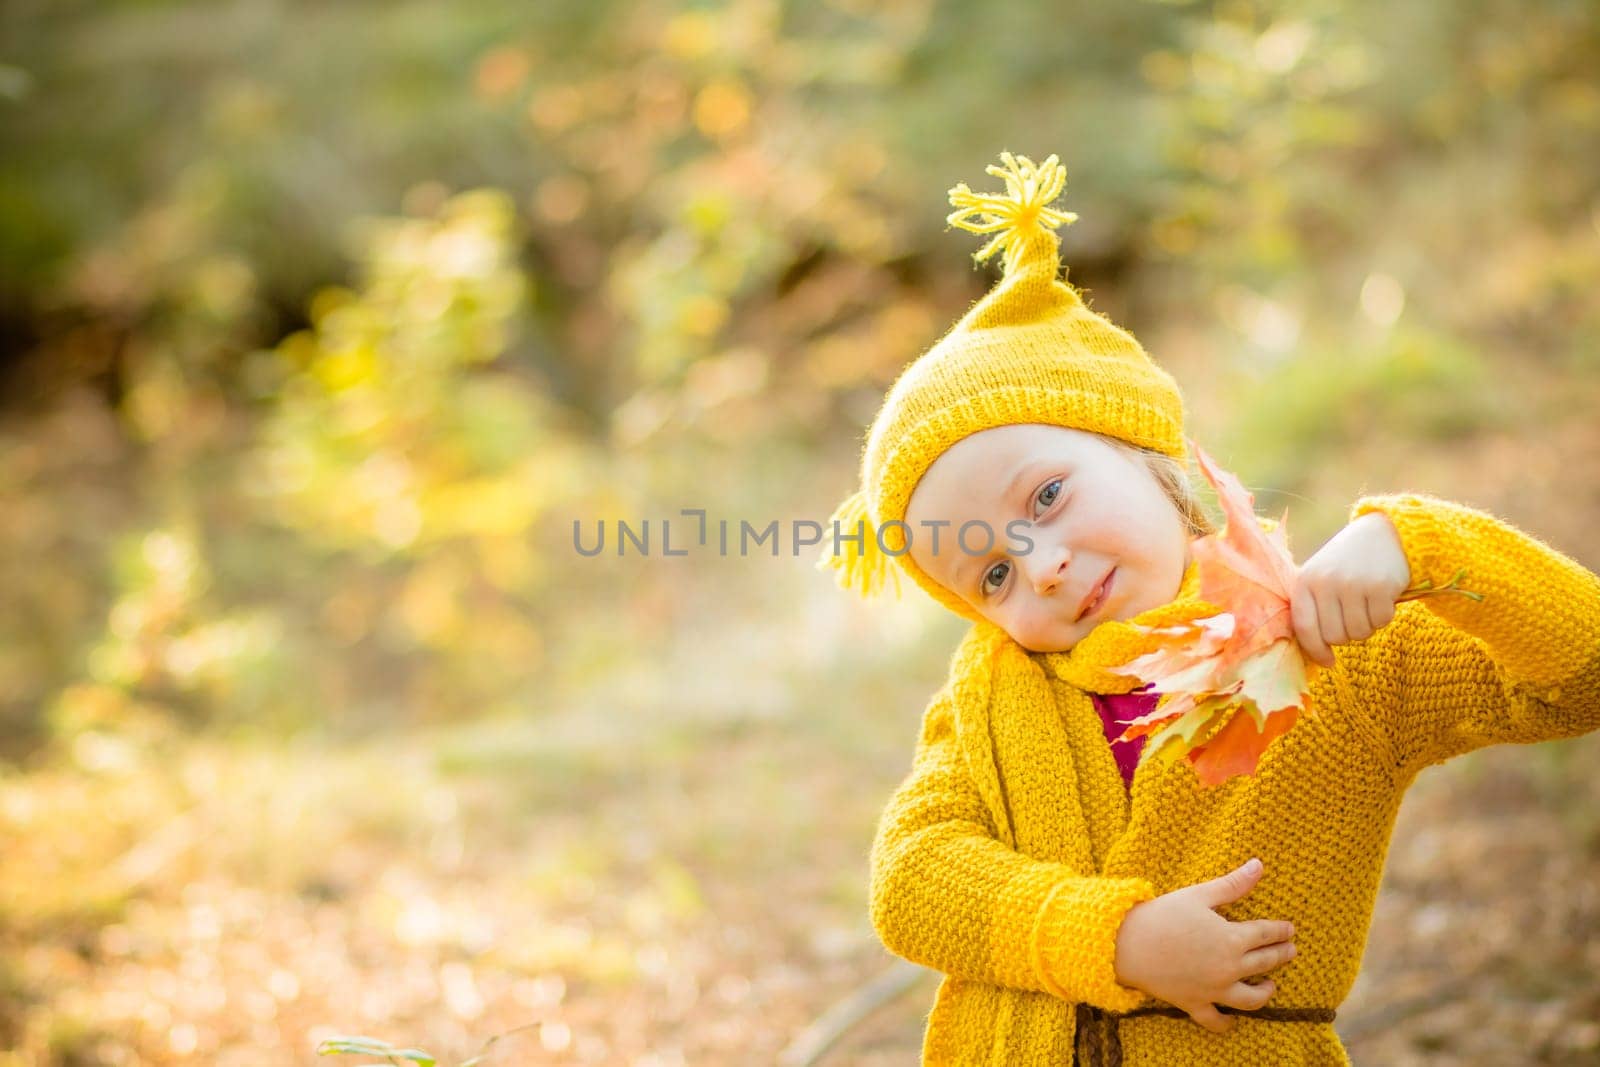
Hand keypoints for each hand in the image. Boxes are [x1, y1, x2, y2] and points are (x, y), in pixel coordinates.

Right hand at [1112, 858, 1297, 1033]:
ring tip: (1272, 985)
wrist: (1127, 944)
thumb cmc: (1162, 915)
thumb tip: (1258, 865)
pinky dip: (1227, 1024)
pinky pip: (1216, 1021)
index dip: (1280, 931)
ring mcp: (1214, 990)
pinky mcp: (1195, 1004)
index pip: (1266, 934)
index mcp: (1232, 939)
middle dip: (1281, 955)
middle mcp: (1229, 968)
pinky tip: (1233, 1022)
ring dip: (1266, 992)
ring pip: (1251, 999)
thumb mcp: (1199, 895)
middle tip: (1291, 950)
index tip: (1290, 929)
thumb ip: (1233, 884)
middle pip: (1264, 963)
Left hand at [1291, 511, 1410, 668]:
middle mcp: (1326, 582)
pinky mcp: (1380, 586)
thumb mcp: (1320, 577)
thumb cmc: (1346, 564)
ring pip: (1359, 633)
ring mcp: (1353, 583)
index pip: (1304, 628)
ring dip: (1366, 626)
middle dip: (1346, 635)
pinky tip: (1382, 597)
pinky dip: (1384, 616)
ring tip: (1366, 603)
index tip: (1328, 661)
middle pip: (1335, 637)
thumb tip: (1314, 655)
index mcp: (1305, 581)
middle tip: (1353, 616)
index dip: (1316, 651)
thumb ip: (1312, 609)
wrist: (1384, 533)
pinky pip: (1382, 622)